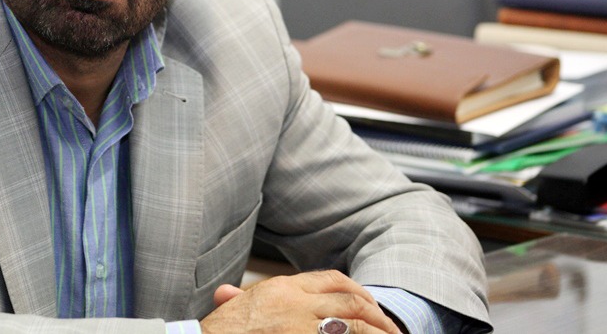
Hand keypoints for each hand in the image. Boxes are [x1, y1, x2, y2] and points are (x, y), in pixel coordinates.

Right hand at [200, 270, 402, 333]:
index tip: (366, 301)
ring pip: (353, 322)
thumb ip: (236, 299)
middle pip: (349, 298)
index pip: (328, 279)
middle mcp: (294, 303)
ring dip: (378, 330)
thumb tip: (226, 293)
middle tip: (389, 325)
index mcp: (280, 289)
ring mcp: (302, 326)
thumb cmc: (218, 333)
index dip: (354, 289)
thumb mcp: (229, 311)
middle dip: (374, 310)